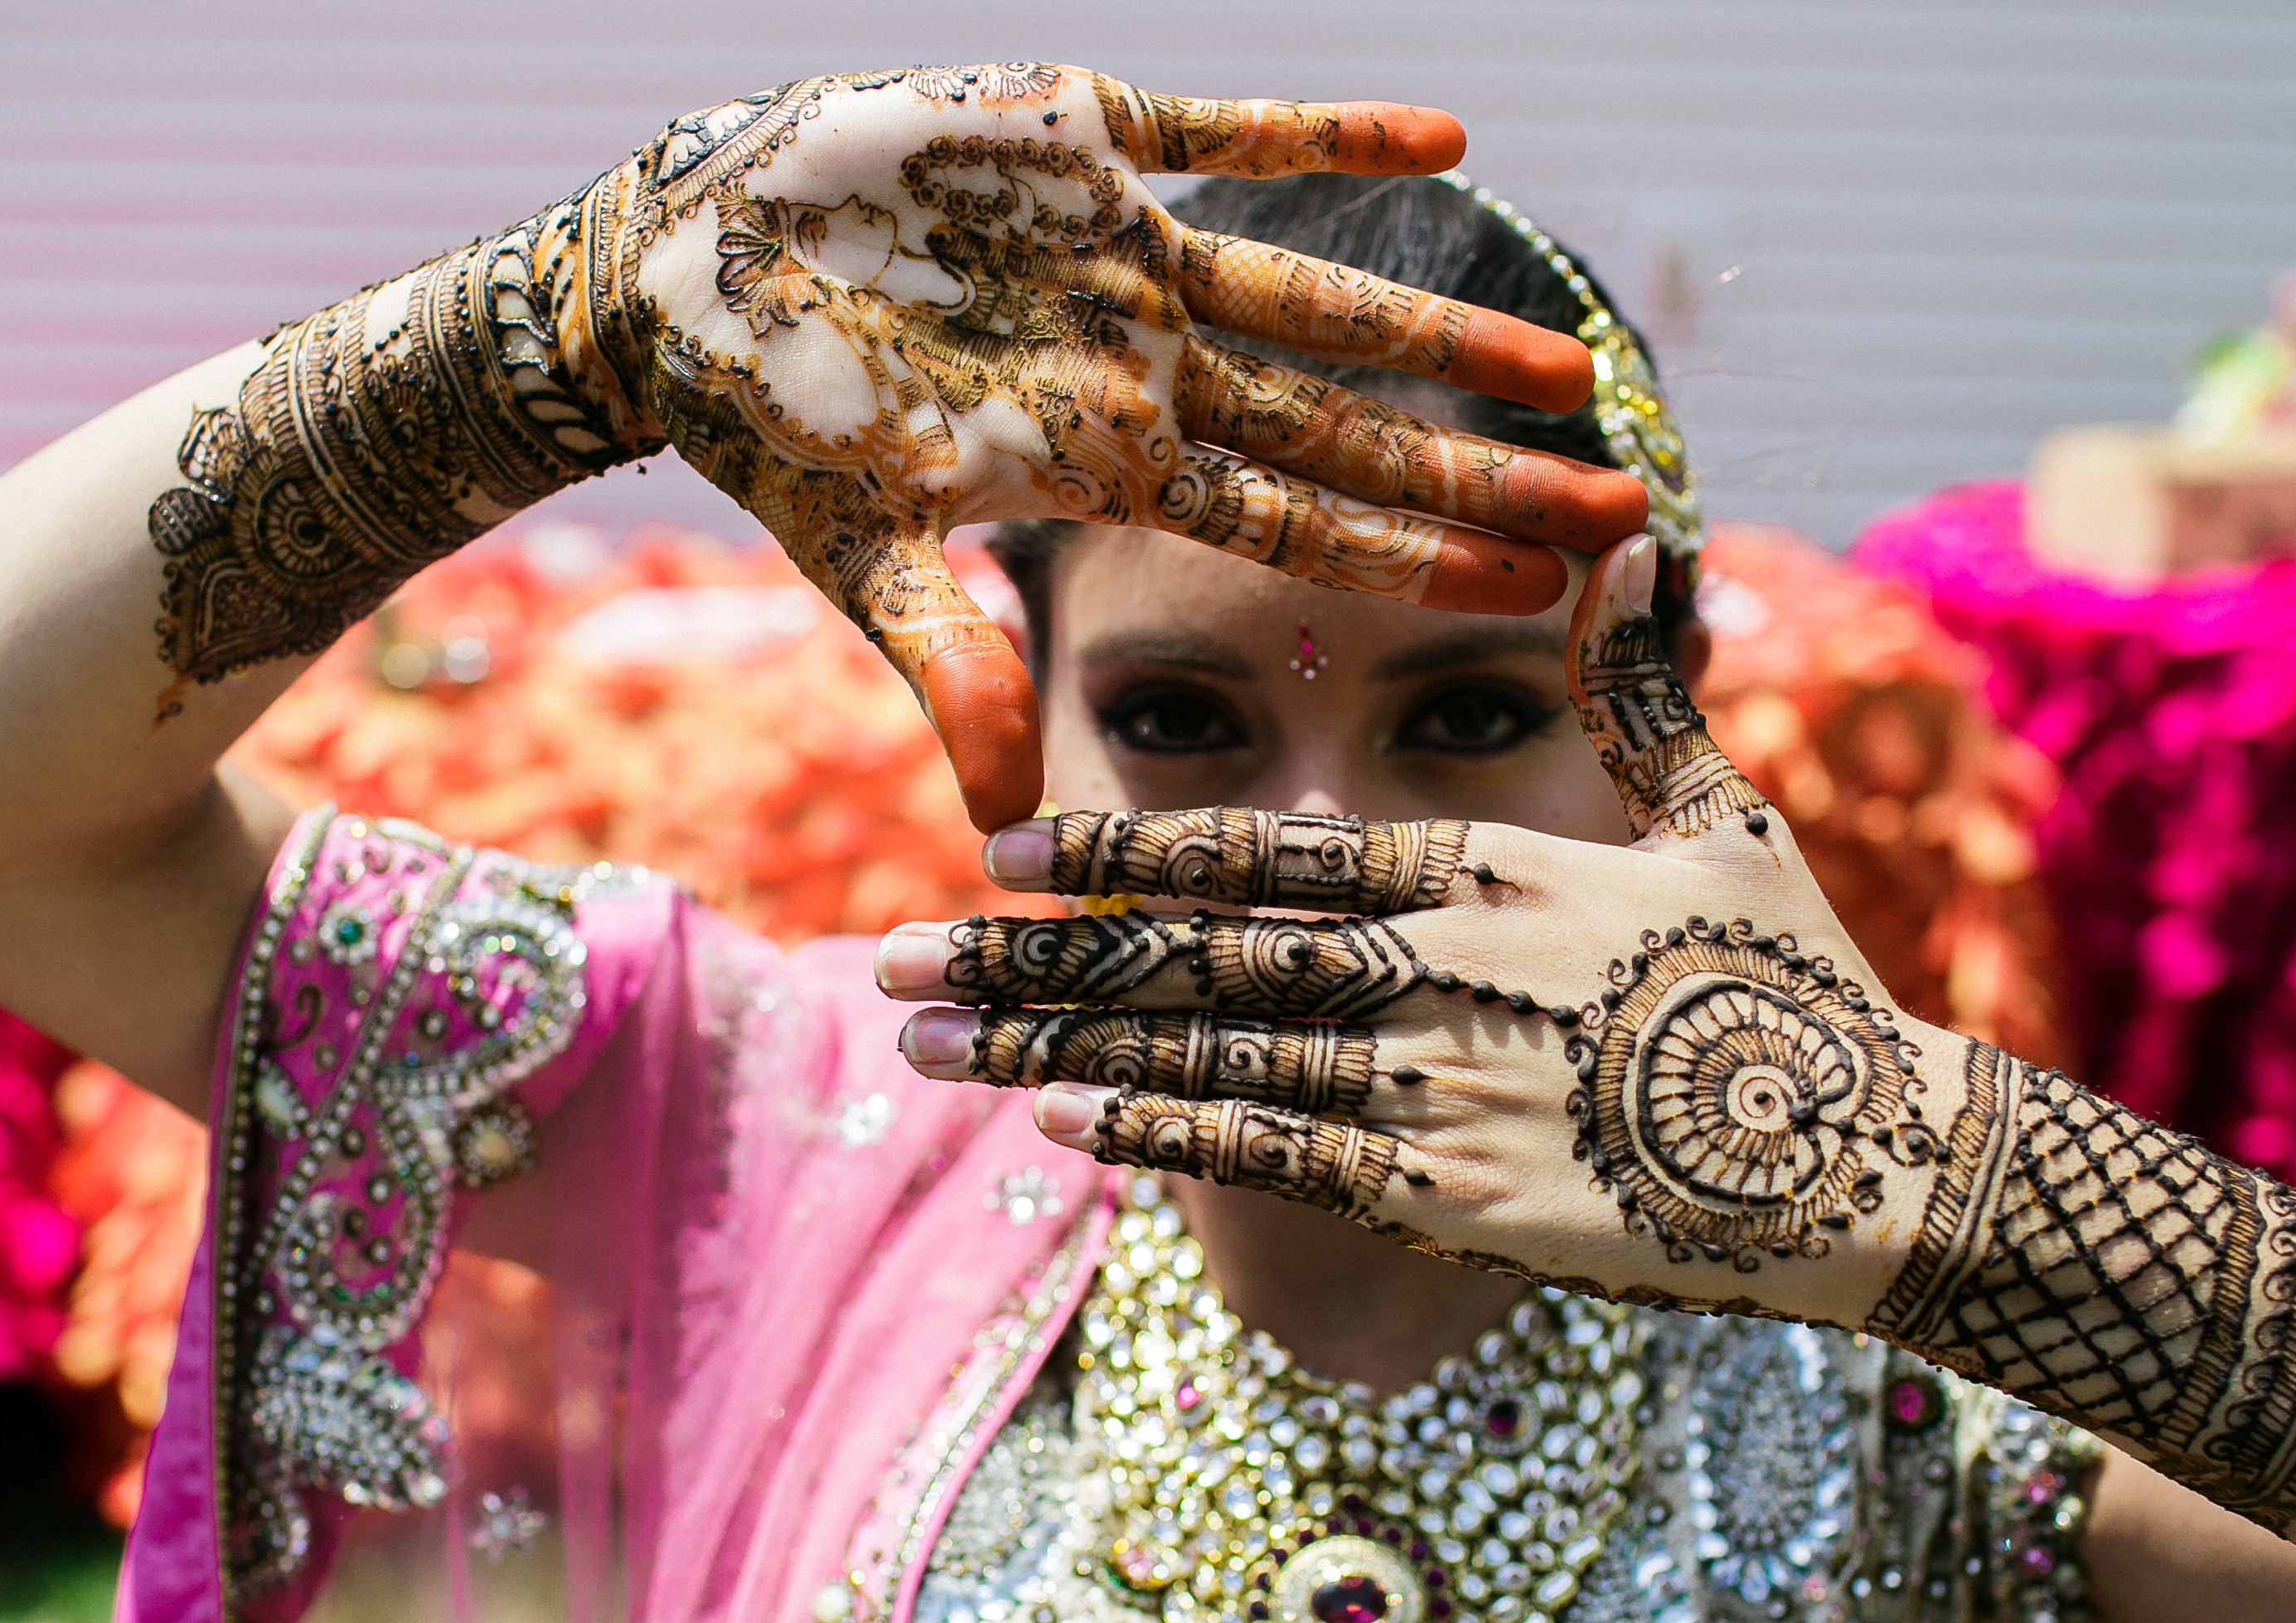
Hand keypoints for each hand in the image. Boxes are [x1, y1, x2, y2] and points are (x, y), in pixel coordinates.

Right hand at [554, 67, 1651, 824]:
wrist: (672, 279)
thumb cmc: (762, 424)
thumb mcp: (857, 554)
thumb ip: (949, 662)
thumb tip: (1002, 819)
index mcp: (1108, 463)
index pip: (1302, 521)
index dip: (1424, 553)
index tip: (1547, 592)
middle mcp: (1144, 365)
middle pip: (1351, 428)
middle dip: (1484, 466)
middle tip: (1623, 498)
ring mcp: (1124, 254)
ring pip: (1319, 295)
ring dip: (1440, 328)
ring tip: (1568, 360)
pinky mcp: (1078, 138)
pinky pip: (1228, 131)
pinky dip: (1325, 135)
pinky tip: (1446, 140)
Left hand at [873, 535, 1969, 1327]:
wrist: (1875, 1156)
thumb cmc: (1797, 979)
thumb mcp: (1721, 813)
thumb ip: (1640, 686)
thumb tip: (1640, 538)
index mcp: (1490, 871)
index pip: (1270, 854)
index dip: (1125, 848)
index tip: (1004, 844)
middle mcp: (1440, 972)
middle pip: (1193, 957)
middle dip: (1028, 959)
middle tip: (887, 961)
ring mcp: (1439, 1090)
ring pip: (1203, 1060)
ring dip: (1050, 1051)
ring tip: (925, 1042)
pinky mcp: (1456, 1199)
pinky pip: (1277, 1162)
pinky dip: (1162, 1137)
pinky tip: (1055, 1121)